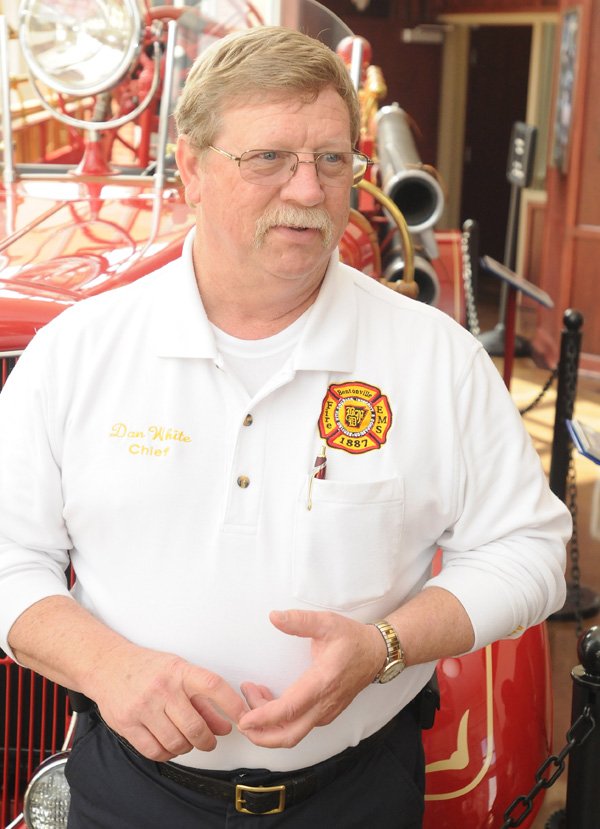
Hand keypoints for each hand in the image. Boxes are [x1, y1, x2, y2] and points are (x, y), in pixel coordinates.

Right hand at [89, 642, 248, 760]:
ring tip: (186, 740)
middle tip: (209, 741)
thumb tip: (224, 726)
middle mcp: (162, 688)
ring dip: (187, 747)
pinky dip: (167, 754)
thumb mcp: (178, 673)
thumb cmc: (147, 668)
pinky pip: (155, 751)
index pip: (213, 686)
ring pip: (176, 742)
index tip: (243, 717)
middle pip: (195, 726)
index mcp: (179, 671)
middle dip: (207, 740)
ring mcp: (143, 707)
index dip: (232, 704)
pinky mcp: (127, 724)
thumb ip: (202, 700)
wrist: (108, 666)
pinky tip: (169, 745)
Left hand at [238, 609, 385, 747]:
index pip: (289, 710)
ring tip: (253, 694)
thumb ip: (300, 621)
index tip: (244, 718)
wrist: (376, 653)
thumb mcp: (326, 623)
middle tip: (241, 718)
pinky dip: (280, 721)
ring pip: (293, 733)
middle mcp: (324, 704)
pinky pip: (299, 726)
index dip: (263, 718)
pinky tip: (268, 699)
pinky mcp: (325, 714)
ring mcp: (326, 712)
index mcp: (322, 683)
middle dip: (261, 735)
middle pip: (289, 736)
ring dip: (268, 724)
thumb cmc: (352, 639)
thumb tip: (275, 617)